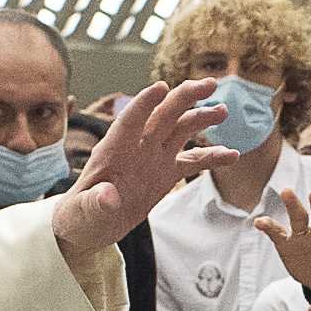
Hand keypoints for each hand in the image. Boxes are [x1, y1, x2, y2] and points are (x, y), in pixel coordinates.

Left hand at [55, 76, 233, 253]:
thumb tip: (108, 197)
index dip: (144, 104)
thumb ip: (95, 203)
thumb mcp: (83, 213)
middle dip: (184, 98)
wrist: (90, 225)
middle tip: (209, 84)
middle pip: (163, 115)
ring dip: (201, 119)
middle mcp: (136, 148)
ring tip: (223, 112)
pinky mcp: (165, 173)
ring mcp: (153, 158)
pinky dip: (211, 157)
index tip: (161, 88)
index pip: (129, 121)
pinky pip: (192, 161)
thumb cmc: (79, 218)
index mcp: (113, 150)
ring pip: (180, 130)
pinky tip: (231, 155)